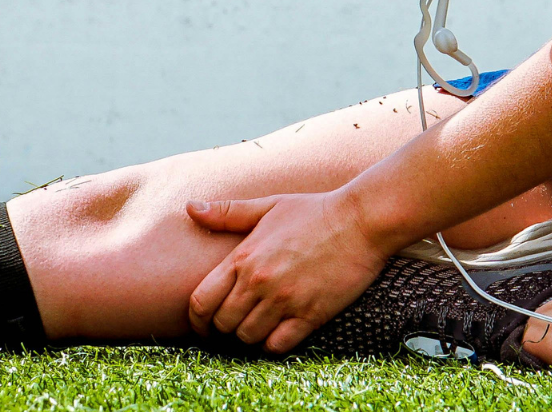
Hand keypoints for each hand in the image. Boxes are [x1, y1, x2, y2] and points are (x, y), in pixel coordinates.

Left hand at [186, 189, 389, 353]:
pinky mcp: (310, 315)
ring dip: (249, 334)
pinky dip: (273, 343)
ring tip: (259, 322)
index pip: (201, 301)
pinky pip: (277, 345)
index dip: (196, 319)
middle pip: (222, 324)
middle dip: (224, 327)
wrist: (361, 221)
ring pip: (247, 337)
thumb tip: (191, 207)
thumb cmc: (314, 210)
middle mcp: (259, 281)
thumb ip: (227, 213)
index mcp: (244, 256)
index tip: (203, 323)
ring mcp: (284, 300)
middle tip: (235, 321)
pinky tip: (279, 329)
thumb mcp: (269, 206)